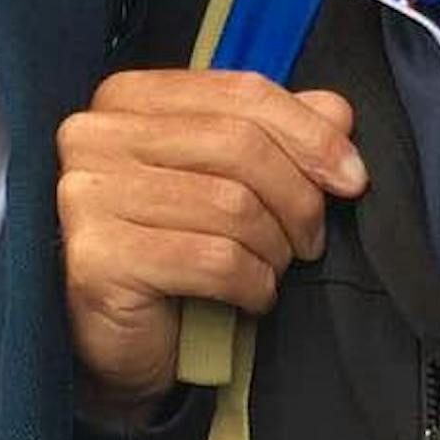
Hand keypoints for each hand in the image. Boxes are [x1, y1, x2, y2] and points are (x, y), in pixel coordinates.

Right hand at [56, 69, 367, 419]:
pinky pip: (213, 260)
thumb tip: (337, 112)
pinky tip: (250, 298)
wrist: (124, 347)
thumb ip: (279, 135)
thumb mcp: (232, 181)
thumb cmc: (176, 254)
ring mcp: (86, 195)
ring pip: (231, 205)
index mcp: (128, 98)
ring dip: (274, 248)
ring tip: (273, 270)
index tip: (352, 178)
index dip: (311, 135)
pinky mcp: (96, 257)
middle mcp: (95, 136)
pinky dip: (252, 283)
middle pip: (240, 145)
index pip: (242, 92)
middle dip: (298, 199)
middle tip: (312, 241)